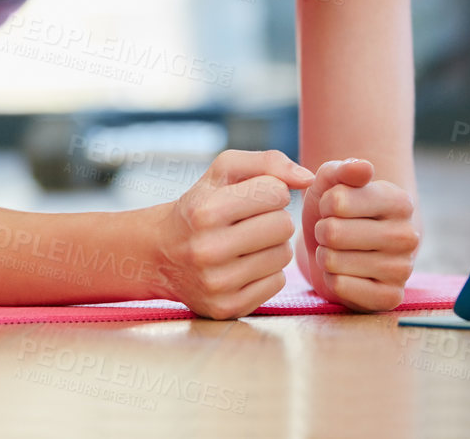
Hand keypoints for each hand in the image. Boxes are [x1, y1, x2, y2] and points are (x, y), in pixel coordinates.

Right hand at [150, 149, 315, 318]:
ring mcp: (216, 283)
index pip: (276, 192)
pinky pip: (277, 282)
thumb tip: (308, 178)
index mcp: (205, 211)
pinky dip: (267, 271)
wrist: (160, 253)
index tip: (253, 197)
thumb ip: (268, 162)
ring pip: (283, 255)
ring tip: (248, 243)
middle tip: (252, 221)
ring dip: (272, 245)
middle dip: (274, 218)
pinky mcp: (226, 308)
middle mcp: (207, 249)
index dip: (271, 191)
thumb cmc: (201, 204)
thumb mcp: (224, 171)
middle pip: (284, 225)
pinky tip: (244, 265)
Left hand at [300, 158, 419, 311]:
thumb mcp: (332, 183)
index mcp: (400, 202)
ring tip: (338, 251)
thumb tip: (363, 167)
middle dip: (322, 231)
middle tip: (332, 232)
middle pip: (334, 233)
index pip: (338, 200)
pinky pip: (340, 287)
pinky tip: (344, 272)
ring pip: (334, 261)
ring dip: (325, 256)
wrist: (345, 249)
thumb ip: (343, 170)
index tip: (334, 206)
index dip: (325, 204)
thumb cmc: (337, 211)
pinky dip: (331, 279)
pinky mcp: (390, 297)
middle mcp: (408, 236)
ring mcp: (403, 269)